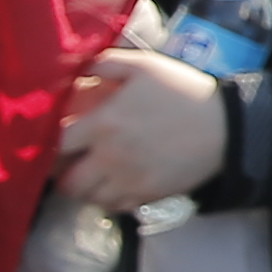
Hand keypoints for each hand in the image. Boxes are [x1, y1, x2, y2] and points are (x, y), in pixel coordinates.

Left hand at [53, 46, 227, 212]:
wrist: (225, 126)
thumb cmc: (182, 92)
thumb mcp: (145, 66)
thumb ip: (106, 63)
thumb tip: (76, 69)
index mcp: (104, 125)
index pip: (55, 145)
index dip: (45, 146)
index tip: (51, 140)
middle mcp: (110, 158)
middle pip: (67, 182)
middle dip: (61, 174)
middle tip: (67, 163)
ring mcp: (128, 181)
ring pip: (88, 198)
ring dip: (83, 187)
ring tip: (89, 174)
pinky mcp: (147, 196)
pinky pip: (113, 207)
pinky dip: (106, 199)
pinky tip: (112, 184)